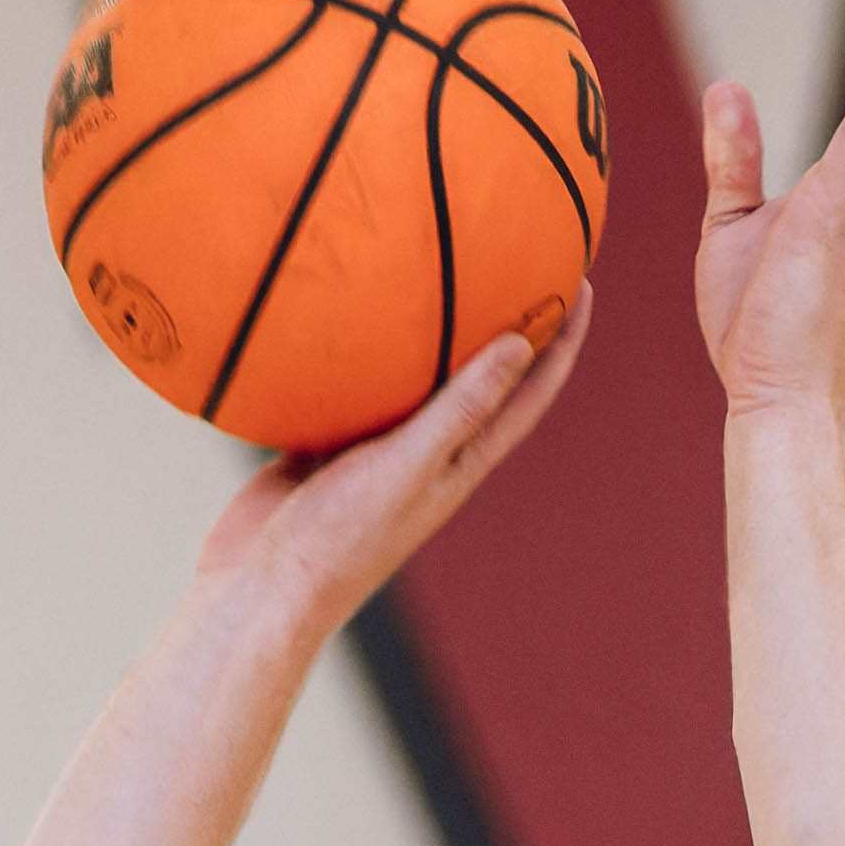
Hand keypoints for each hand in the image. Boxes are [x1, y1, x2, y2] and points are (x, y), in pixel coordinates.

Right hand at [190, 288, 592, 638]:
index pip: (530, 394)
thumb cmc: (340, 539)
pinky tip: (343, 313)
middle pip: (481, 376)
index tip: (583, 283)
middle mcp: (427, 453)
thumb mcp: (407, 466)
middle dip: (507, 322)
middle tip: (521, 257)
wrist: (261, 588)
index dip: (563, 342)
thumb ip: (460, 409)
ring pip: (414, 380)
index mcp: (461, 463)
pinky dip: (355, 352)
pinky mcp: (326, 446)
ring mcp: (375, 450)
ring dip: (432, 333)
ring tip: (438, 269)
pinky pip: (350, 387)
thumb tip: (521, 347)